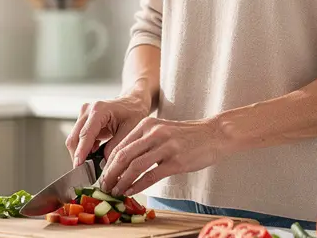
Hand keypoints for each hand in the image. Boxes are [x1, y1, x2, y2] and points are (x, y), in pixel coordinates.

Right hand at [66, 95, 151, 166]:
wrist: (133, 102)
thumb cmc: (134, 112)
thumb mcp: (130, 130)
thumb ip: (117, 146)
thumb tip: (104, 163)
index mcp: (99, 110)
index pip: (85, 134)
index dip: (81, 152)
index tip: (78, 167)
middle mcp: (87, 110)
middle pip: (74, 138)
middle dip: (78, 157)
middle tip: (85, 173)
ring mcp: (83, 115)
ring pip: (74, 140)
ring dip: (80, 155)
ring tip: (90, 168)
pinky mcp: (83, 122)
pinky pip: (78, 139)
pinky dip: (83, 150)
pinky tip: (92, 159)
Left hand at [99, 116, 229, 196]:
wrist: (214, 134)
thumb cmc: (187, 136)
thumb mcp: (162, 130)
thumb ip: (144, 142)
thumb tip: (122, 162)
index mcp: (147, 124)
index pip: (120, 146)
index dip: (108, 163)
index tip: (102, 175)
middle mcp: (154, 133)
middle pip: (123, 156)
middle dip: (110, 174)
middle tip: (104, 186)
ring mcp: (165, 146)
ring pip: (134, 166)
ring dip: (121, 181)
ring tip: (115, 191)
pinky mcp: (176, 160)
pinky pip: (151, 175)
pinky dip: (137, 185)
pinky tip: (131, 191)